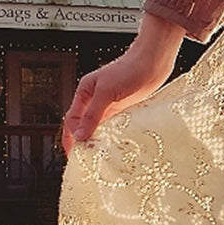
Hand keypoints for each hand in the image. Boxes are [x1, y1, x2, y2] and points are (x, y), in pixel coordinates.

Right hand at [61, 13, 185, 153]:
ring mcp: (109, 105)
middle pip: (83, 125)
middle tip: (85, 160)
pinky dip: (110, 137)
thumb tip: (80, 135)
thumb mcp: (107, 93)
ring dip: (97, 141)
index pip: (72, 119)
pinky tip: (113, 147)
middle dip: (82, 141)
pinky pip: (112, 127)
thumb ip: (93, 114)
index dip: (71, 137)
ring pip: (98, 127)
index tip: (73, 155)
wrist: (153, 64)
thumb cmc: (129, 71)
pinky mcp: (123, 110)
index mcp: (85, 92)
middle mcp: (95, 99)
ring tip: (98, 158)